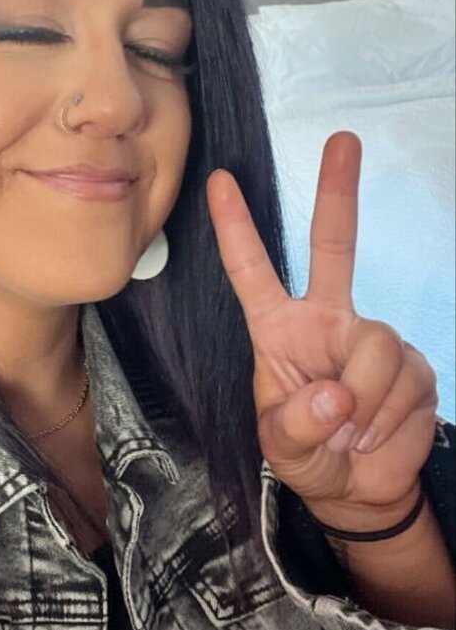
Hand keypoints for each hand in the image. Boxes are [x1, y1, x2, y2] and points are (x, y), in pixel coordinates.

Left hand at [205, 131, 437, 527]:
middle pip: (334, 246)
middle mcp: (327, 320)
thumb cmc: (309, 456)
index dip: (236, 227)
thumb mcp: (281, 448)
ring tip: (351, 431)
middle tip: (342, 139)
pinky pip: (405, 381)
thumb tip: (335, 396)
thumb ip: (295, 424)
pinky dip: (390, 418)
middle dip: (337, 192)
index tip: (219, 180)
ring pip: (377, 347)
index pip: (252, 270)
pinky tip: (377, 431)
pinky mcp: (412, 364)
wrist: (360, 490)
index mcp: (280, 329)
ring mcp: (372, 338)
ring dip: (365, 403)